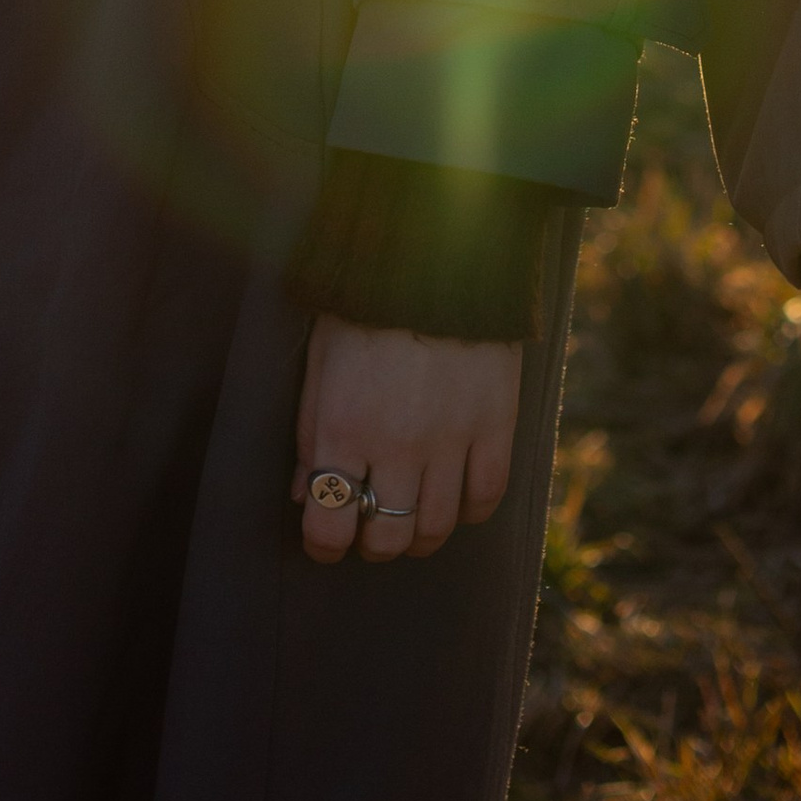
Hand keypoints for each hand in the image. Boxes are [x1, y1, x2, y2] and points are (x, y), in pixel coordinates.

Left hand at [291, 316, 522, 566]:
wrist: (436, 254)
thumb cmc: (365, 305)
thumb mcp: (319, 360)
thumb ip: (310, 432)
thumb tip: (305, 494)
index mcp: (343, 427)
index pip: (330, 522)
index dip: (324, 545)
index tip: (327, 541)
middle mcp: (396, 444)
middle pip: (388, 535)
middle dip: (374, 545)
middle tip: (373, 531)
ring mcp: (450, 437)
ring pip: (436, 526)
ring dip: (420, 538)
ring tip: (414, 521)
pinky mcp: (495, 423)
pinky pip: (487, 495)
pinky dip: (470, 511)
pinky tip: (457, 501)